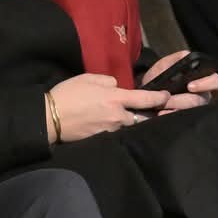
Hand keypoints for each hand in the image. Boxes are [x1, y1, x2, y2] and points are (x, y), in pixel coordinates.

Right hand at [48, 72, 169, 140]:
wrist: (49, 117)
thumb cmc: (68, 94)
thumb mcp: (88, 78)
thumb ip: (108, 81)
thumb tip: (117, 87)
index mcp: (116, 98)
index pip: (146, 99)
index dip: (160, 98)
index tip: (167, 96)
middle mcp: (118, 116)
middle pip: (139, 117)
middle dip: (141, 113)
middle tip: (139, 109)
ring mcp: (111, 130)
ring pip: (126, 125)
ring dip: (125, 120)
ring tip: (114, 116)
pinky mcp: (102, 139)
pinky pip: (114, 132)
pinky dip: (113, 127)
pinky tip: (103, 123)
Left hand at [141, 51, 217, 113]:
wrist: (146, 90)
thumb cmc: (160, 74)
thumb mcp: (166, 63)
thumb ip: (178, 59)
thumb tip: (186, 57)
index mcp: (203, 79)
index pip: (215, 81)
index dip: (206, 84)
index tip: (190, 86)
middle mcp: (202, 94)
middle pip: (200, 100)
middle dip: (181, 100)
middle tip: (167, 99)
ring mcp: (194, 107)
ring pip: (190, 111)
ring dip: (174, 108)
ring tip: (160, 107)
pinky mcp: (184, 117)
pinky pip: (182, 119)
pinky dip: (170, 116)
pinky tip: (161, 114)